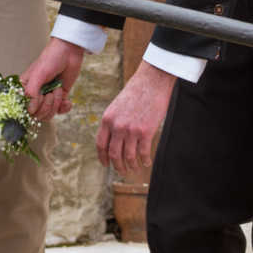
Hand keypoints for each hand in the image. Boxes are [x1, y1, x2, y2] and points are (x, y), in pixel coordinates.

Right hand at [21, 39, 82, 119]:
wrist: (69, 53)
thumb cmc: (50, 59)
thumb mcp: (38, 75)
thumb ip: (31, 92)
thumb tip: (30, 110)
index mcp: (25, 88)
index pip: (25, 108)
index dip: (34, 107)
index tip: (41, 97)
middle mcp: (35, 94)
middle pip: (38, 114)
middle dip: (47, 105)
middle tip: (51, 92)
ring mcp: (47, 96)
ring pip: (49, 114)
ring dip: (56, 104)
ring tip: (58, 89)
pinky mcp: (59, 97)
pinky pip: (60, 111)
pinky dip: (64, 108)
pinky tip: (67, 101)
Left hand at [96, 62, 175, 177]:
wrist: (152, 81)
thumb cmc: (136, 92)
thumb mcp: (117, 106)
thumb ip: (113, 121)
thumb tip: (114, 139)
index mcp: (107, 119)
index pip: (100, 144)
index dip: (102, 157)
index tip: (105, 164)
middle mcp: (116, 126)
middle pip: (114, 154)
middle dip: (117, 166)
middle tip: (122, 172)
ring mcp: (131, 130)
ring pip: (128, 156)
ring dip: (131, 166)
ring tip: (135, 169)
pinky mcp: (146, 131)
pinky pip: (143, 153)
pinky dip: (144, 161)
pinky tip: (147, 163)